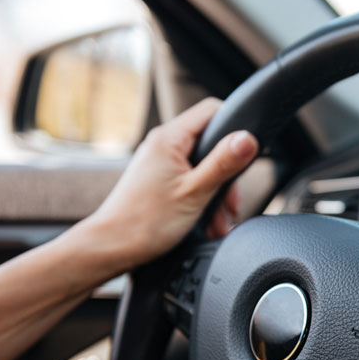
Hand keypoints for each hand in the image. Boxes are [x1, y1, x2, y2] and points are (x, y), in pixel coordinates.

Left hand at [80, 97, 257, 271]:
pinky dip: (204, 201)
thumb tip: (248, 138)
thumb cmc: (144, 223)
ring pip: (204, 168)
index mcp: (169, 139)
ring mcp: (160, 163)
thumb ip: (223, 163)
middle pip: (212, 144)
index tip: (246, 155)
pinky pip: (192, 181)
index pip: (212, 111)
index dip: (235, 128)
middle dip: (228, 176)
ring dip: (217, 195)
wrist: (111, 248)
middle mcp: (162, 145)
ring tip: (219, 223)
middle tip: (231, 204)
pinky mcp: (160, 180)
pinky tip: (208, 224)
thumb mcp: (195, 192)